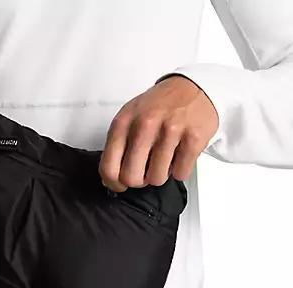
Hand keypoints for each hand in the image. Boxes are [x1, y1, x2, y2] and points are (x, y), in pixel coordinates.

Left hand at [99, 74, 218, 191]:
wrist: (195, 86)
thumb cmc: (160, 105)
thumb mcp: (130, 117)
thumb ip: (117, 146)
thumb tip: (109, 179)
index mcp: (124, 122)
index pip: (108, 167)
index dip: (114, 183)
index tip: (120, 184)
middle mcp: (145, 125)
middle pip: (131, 178)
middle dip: (139, 180)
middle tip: (146, 169)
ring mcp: (170, 130)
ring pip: (157, 178)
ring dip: (161, 173)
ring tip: (165, 157)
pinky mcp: (193, 138)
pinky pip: (180, 173)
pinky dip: (180, 169)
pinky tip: (179, 154)